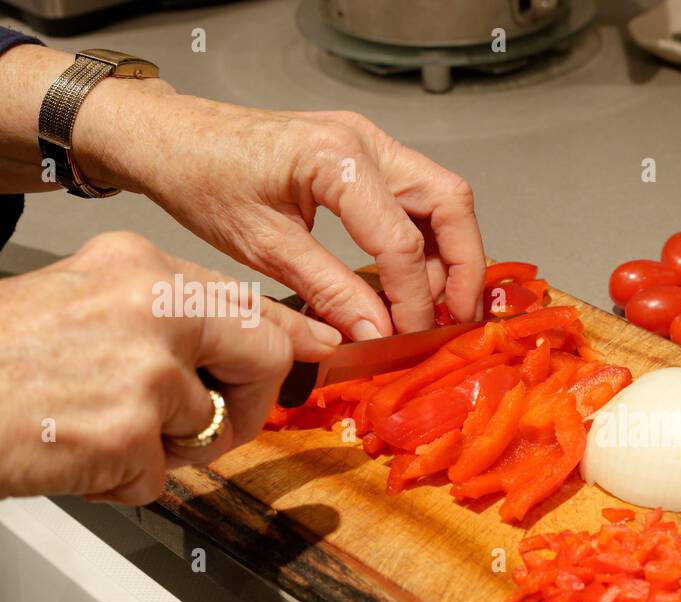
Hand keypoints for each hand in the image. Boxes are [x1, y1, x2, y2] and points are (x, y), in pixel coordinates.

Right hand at [0, 231, 340, 503]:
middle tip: (212, 425)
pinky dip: (121, 482)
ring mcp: (143, 370)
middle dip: (249, 403)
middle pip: (262, 355)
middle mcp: (149, 305)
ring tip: (94, 430)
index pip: (247, 301)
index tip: (319, 349)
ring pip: (205, 427)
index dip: (289, 335)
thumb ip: (167, 319)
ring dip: (162, 448)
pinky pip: (160, 478)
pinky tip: (73, 454)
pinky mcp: (127, 434)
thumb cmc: (1, 357)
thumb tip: (254, 340)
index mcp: (138, 266)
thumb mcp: (84, 303)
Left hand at [84, 97, 485, 339]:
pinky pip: (418, 198)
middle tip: (457, 319)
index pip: (400, 242)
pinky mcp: (367, 155)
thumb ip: (329, 290)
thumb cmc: (202, 182)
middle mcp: (366, 141)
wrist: (173, 138)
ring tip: (437, 307)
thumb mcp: (263, 247)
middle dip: (465, 266)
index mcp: (335, 159)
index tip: (409, 341)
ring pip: (443, 198)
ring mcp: (371, 143)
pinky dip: (427, 240)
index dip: (412, 300)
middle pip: (450, 203)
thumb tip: (379, 336)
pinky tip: (414, 280)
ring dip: (451, 254)